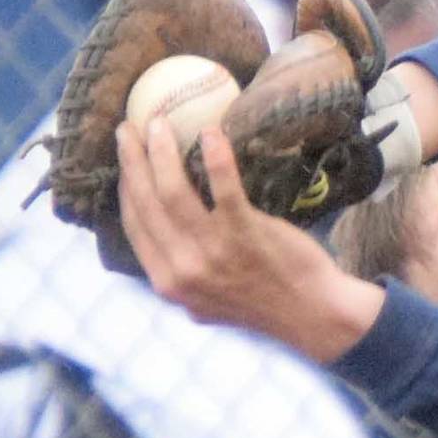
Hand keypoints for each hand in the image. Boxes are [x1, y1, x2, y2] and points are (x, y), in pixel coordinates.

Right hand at [117, 117, 384, 359]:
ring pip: (173, 191)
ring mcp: (214, 250)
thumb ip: (179, 276)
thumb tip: (162, 242)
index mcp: (167, 281)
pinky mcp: (247, 233)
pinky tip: (211, 133)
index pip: (133, 224)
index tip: (126, 160)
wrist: (311, 314)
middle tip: (128, 128)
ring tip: (159, 123)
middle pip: (146, 201)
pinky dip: (215, 157)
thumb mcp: (204, 302)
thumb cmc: (262, 301)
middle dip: (131, 160)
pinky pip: (224, 187)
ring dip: (161, 152)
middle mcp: (183, 267)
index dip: (125, 187)